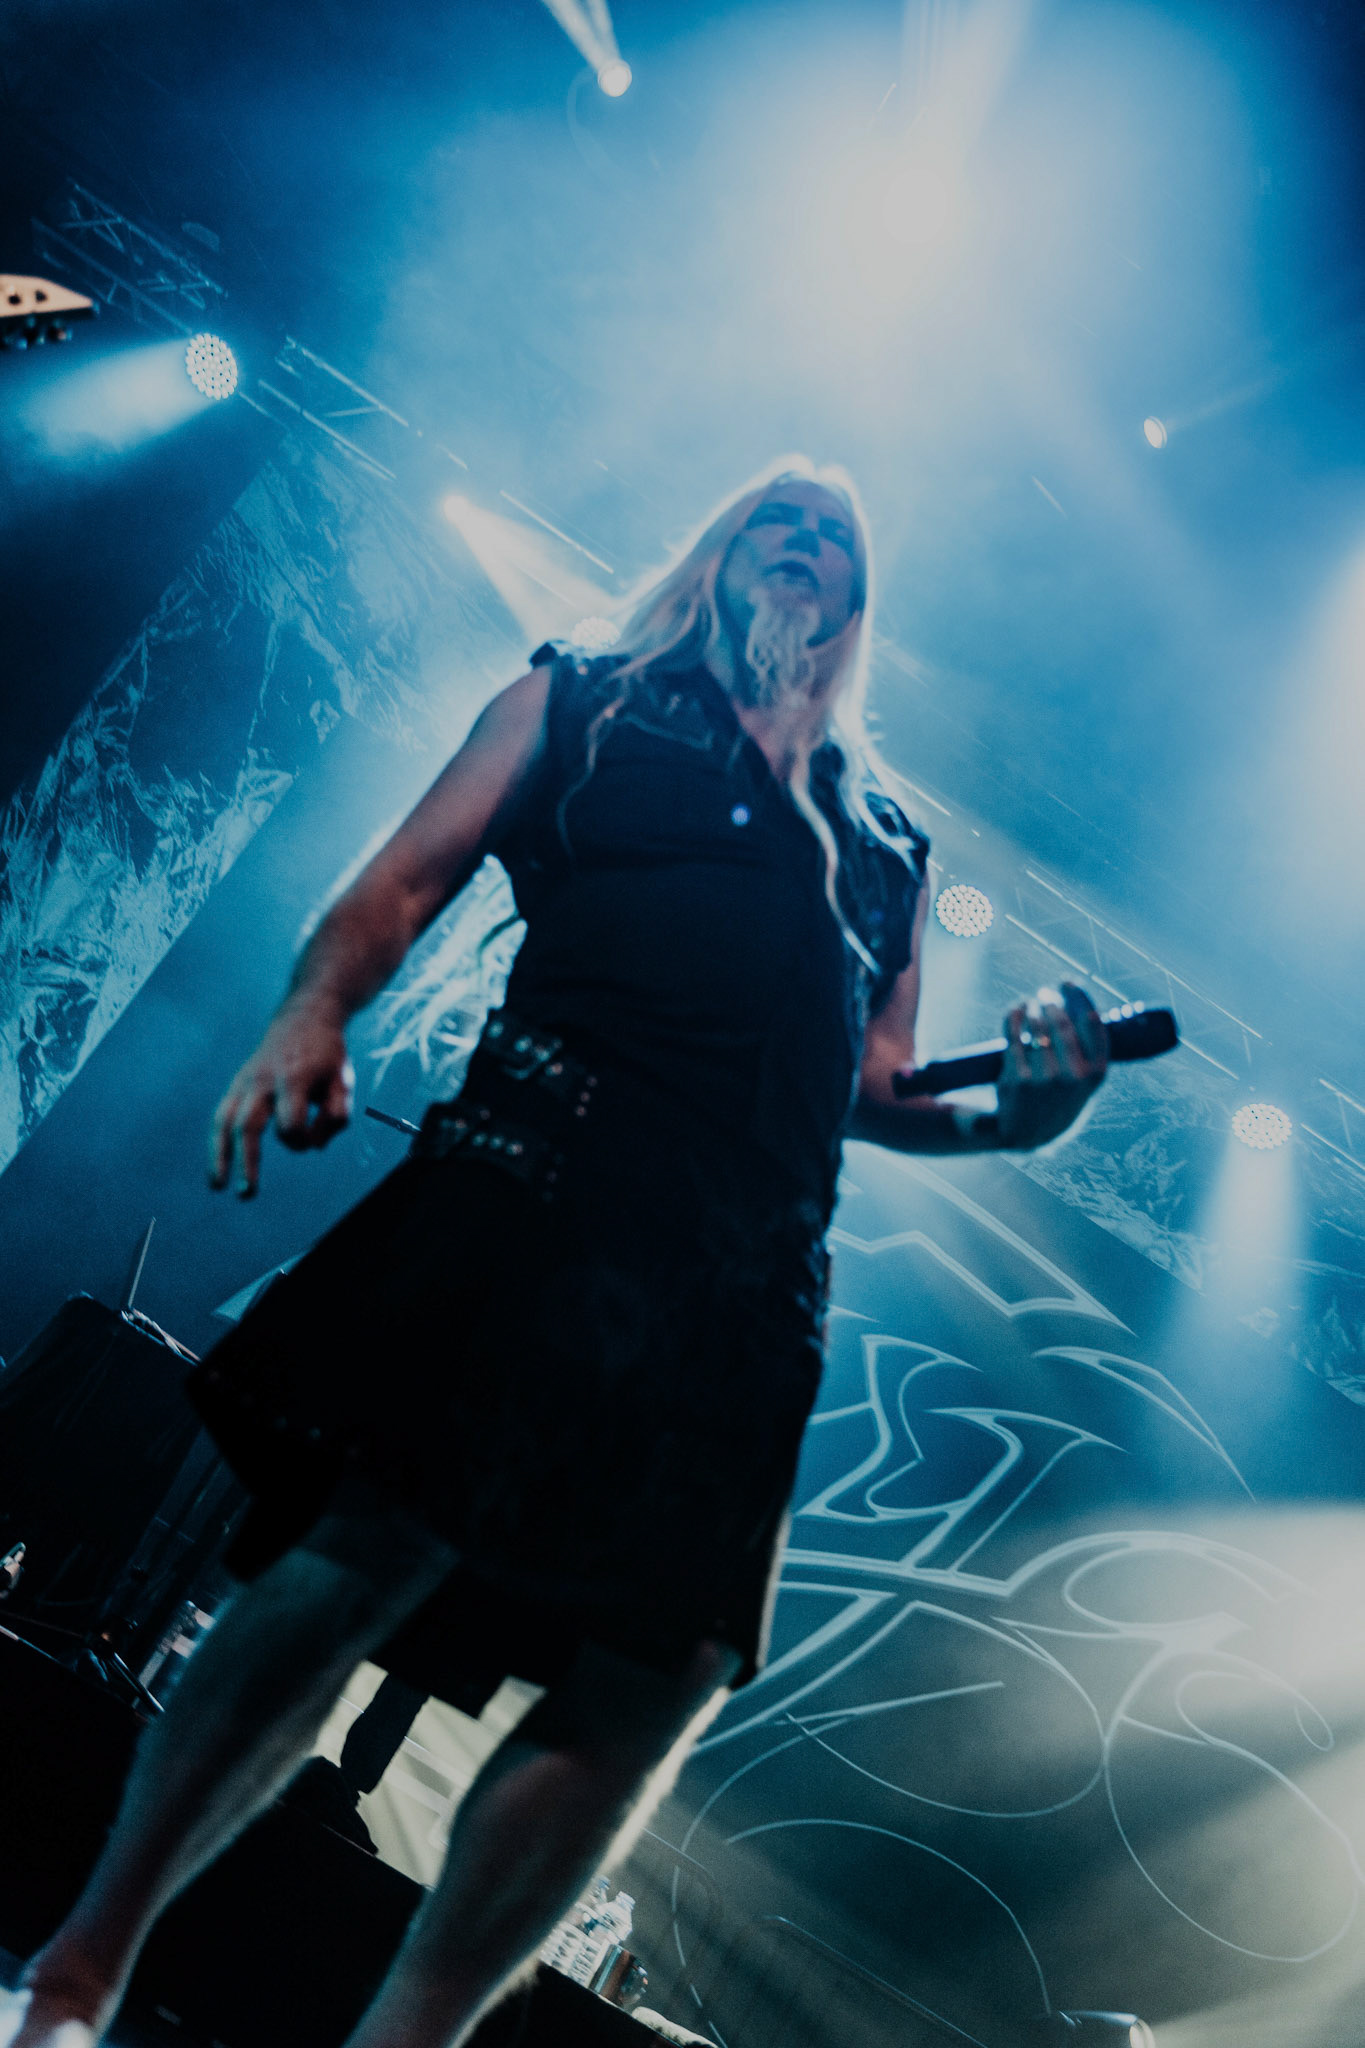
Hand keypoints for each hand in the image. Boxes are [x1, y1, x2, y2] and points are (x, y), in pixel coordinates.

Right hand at [208, 997, 353, 1197]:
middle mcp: (265, 1080)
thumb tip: (314, 1147)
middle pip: (248, 1125)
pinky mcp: (237, 1084)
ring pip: (226, 1121)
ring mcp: (247, 1081)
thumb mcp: (343, 1082)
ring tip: (218, 1187)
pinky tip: (216, 1171)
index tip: (313, 1139)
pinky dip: (216, 1144)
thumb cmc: (327, 1056)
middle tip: (248, 1192)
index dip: (303, 1138)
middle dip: (247, 1161)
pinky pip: (222, 1116)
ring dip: (220, 1156)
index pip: (291, 1122)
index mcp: (295, 1078)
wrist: (305, 1017)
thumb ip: (336, 1116)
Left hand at [995, 983, 1106, 1150]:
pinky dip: (1013, 1017)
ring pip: (1036, 1027)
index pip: (1093, 1025)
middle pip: (1062, 1023)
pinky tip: (1015, 1009)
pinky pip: (1014, 1037)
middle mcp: (1072, 1077)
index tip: (1069, 983)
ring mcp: (1043, 1079)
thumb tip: (1082, 1003)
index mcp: (1096, 1075)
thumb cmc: (1059, 1101)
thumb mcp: (1084, 1084)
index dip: (1079, 997)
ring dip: (1031, 1007)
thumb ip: (1088, 1053)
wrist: (1027, 1135)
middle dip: (1051, 1001)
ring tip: (1030, 1003)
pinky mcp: (1016, 1079)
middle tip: (1045, 995)